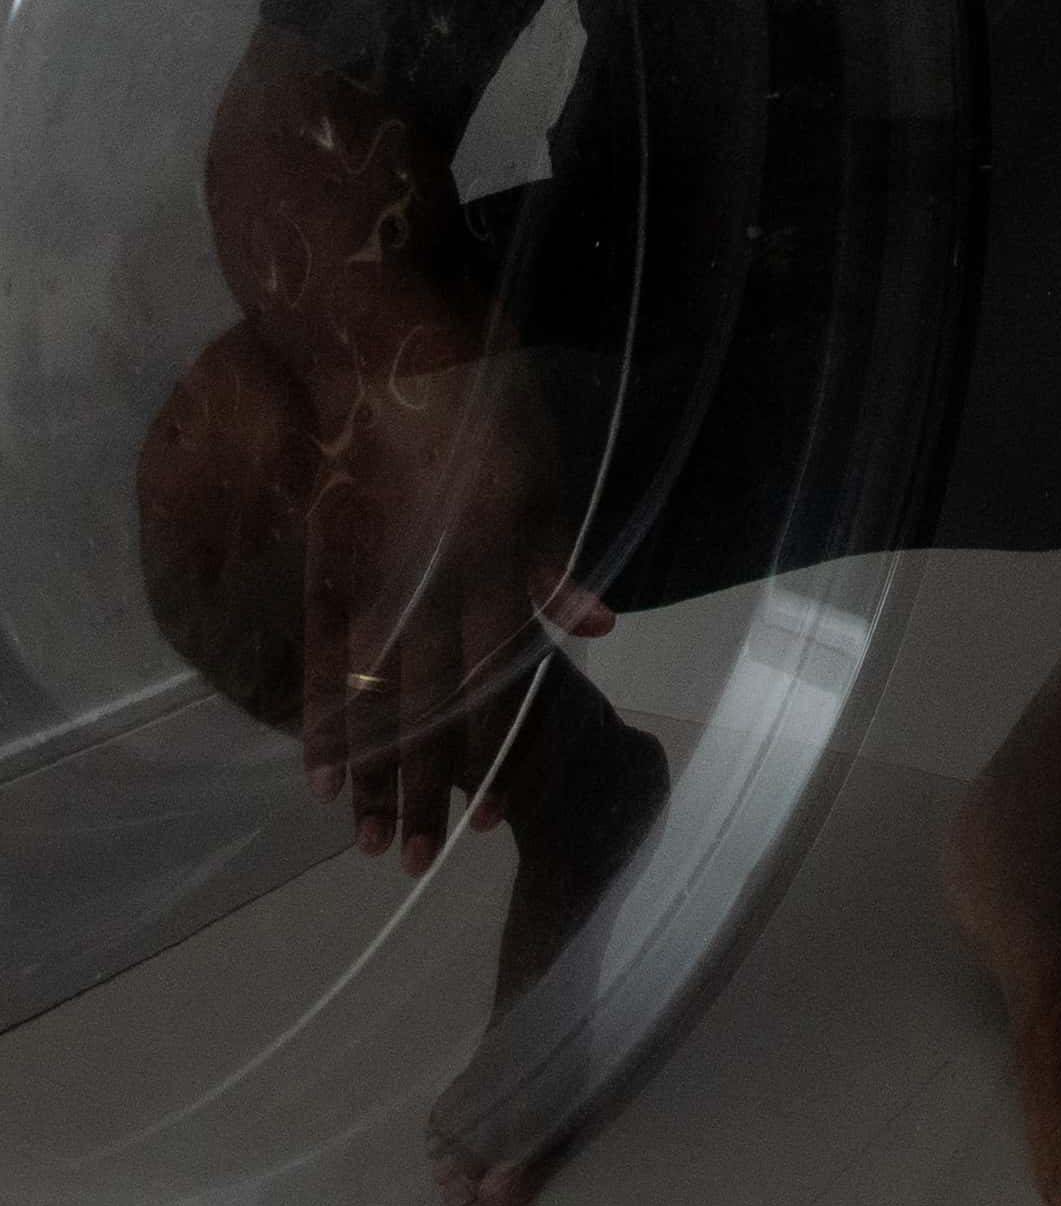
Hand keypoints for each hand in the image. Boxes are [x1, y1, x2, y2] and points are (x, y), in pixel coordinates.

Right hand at [298, 315, 609, 870]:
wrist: (377, 342)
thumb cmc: (479, 395)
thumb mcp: (542, 467)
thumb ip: (555, 556)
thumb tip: (597, 626)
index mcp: (497, 559)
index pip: (499, 680)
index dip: (494, 752)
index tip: (486, 817)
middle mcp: (436, 579)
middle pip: (436, 708)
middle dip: (429, 789)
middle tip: (419, 863)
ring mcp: (376, 575)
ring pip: (379, 698)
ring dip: (375, 774)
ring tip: (370, 842)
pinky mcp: (327, 560)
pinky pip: (325, 655)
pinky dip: (324, 715)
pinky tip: (317, 770)